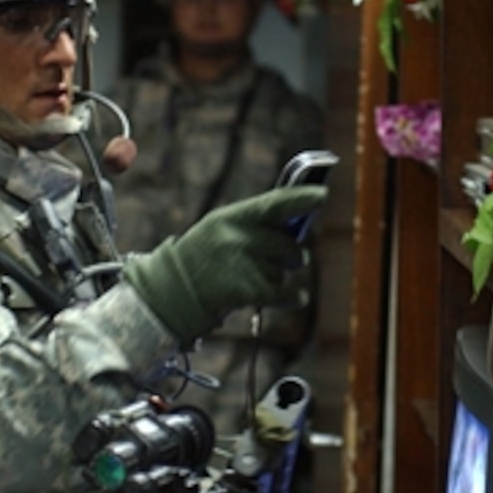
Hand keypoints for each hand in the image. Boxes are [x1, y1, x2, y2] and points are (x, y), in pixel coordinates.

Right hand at [122, 186, 326, 344]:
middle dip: (290, 255)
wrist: (170, 293)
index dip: (301, 198)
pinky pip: (286, 293)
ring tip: (255, 279)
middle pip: (288, 244)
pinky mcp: (247, 290)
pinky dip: (292, 297)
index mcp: (232, 217)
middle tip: (281, 259)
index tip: (322, 195)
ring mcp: (242, 264)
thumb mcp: (221, 230)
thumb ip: (256, 224)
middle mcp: (238, 237)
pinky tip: (295, 297)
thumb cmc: (202, 259)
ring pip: (285, 271)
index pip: (274, 204)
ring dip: (279, 277)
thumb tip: (298, 223)